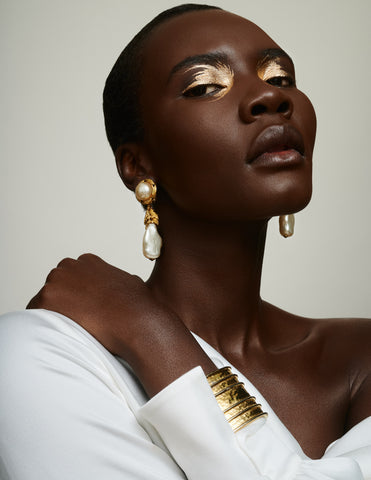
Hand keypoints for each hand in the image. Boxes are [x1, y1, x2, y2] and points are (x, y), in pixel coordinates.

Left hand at [27, 254, 214, 395]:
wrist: (135, 320)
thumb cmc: (137, 306)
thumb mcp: (131, 283)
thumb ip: (119, 280)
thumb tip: (125, 285)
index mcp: (89, 261)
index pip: (71, 276)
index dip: (75, 294)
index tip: (83, 308)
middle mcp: (69, 266)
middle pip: (55, 285)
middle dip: (62, 301)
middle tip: (75, 320)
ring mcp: (56, 280)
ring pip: (44, 299)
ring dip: (53, 313)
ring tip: (71, 329)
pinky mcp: (46, 297)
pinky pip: (34, 313)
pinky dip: (43, 324)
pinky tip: (62, 332)